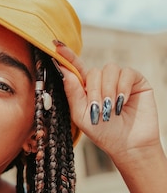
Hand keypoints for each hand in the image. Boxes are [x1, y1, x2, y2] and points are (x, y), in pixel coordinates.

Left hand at [55, 43, 160, 162]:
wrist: (129, 146)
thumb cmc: (104, 134)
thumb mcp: (82, 116)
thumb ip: (73, 93)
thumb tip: (64, 71)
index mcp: (87, 89)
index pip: (76, 68)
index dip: (67, 57)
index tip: (56, 47)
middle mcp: (102, 81)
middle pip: (93, 72)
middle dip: (93, 92)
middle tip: (97, 110)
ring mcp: (119, 79)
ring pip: (109, 70)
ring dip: (108, 91)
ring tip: (110, 109)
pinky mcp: (136, 80)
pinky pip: (126, 73)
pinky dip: (122, 88)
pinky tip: (122, 103)